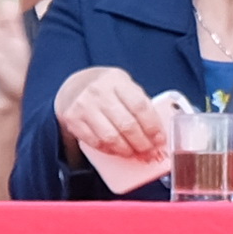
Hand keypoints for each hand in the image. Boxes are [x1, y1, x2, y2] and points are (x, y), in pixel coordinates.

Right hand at [51, 66, 170, 193]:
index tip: (159, 139)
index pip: (140, 106)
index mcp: (116, 81)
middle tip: (150, 152)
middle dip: (142, 143)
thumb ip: (139, 104)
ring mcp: (84, 106)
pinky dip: (110, 150)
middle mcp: (99, 92)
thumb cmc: (106, 88)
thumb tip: (156, 133)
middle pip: (127, 125)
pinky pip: (96, 142)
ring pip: (111, 137)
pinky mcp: (73, 120)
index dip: (152, 126)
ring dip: (127, 150)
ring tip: (135, 153)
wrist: (75, 86)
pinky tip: (118, 150)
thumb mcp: (124, 86)